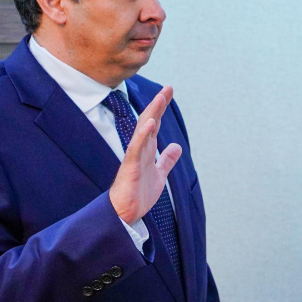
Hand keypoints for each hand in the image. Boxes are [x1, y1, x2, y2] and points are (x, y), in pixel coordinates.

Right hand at [109, 86, 181, 224]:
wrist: (125, 213)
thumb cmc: (138, 194)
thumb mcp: (159, 174)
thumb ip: (167, 160)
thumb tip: (176, 146)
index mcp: (147, 150)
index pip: (155, 124)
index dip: (162, 108)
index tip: (168, 91)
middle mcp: (140, 149)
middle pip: (149, 121)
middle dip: (158, 105)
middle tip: (168, 88)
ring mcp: (134, 156)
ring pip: (143, 131)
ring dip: (152, 114)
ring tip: (160, 99)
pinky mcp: (130, 166)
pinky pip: (136, 148)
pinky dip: (143, 134)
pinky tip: (150, 122)